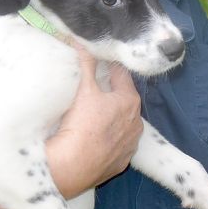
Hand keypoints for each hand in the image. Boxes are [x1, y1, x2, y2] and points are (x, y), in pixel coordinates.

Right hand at [47, 43, 143, 195]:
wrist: (71, 167)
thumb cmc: (80, 124)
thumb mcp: (83, 88)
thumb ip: (85, 62)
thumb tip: (82, 41)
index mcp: (130, 100)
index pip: (121, 74)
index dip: (109, 66)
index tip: (98, 61)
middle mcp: (136, 122)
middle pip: (123, 100)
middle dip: (110, 93)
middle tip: (92, 88)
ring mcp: (130, 144)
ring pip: (121, 123)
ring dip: (110, 118)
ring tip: (91, 115)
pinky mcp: (120, 163)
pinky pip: (115, 145)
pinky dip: (107, 140)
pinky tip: (93, 139)